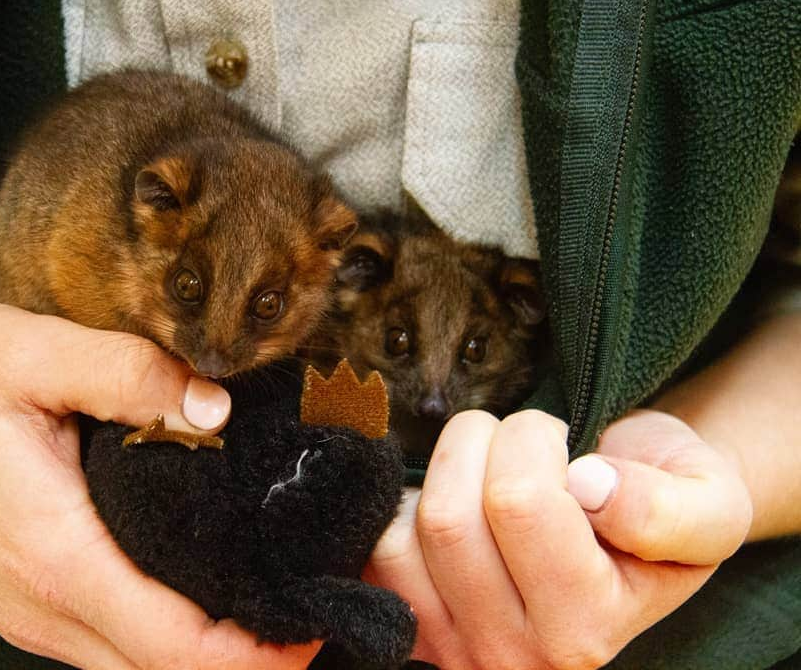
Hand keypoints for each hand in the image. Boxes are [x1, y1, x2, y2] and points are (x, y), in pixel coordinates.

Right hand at [0, 302, 317, 669]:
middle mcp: (42, 608)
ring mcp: (29, 616)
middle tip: (319, 602)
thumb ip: (129, 373)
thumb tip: (218, 405)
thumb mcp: (29, 352)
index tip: (322, 622)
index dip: (261, 652)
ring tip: (279, 595)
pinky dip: (169, 636)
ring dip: (212, 650)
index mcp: (55, 556)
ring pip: (138, 668)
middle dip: (250, 657)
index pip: (177, 647)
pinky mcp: (26, 603)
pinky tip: (207, 588)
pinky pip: (111, 646)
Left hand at [364, 409, 751, 669]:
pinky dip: (404, 504)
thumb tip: (589, 488)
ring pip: (409, 530)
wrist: (629, 527)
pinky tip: (453, 496)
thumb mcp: (708, 502)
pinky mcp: (412, 624)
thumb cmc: (661, 500)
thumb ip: (666, 509)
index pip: (519, 502)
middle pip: (451, 518)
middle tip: (525, 442)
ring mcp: (454, 645)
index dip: (535, 438)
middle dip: (484, 443)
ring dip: (444, 468)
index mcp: (585, 629)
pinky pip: (377, 548)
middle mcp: (514, 656)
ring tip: (492, 467)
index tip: (566, 442)